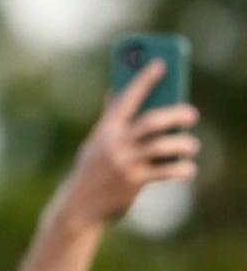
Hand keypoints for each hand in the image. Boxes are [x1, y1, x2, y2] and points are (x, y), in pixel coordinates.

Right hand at [54, 60, 198, 229]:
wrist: (79, 207)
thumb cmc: (91, 171)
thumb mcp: (95, 142)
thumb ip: (109, 119)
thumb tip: (117, 91)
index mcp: (105, 129)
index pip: (126, 97)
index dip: (144, 78)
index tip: (161, 63)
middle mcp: (114, 143)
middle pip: (151, 121)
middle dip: (176, 114)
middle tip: (191, 113)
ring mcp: (124, 163)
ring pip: (163, 146)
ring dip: (184, 144)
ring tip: (191, 145)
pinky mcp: (134, 182)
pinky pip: (167, 171)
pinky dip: (182, 169)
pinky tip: (187, 168)